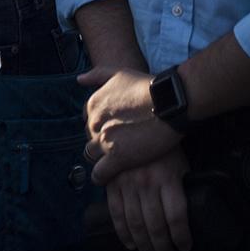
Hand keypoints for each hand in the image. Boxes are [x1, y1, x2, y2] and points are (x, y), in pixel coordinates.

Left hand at [81, 64, 183, 182]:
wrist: (170, 102)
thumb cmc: (149, 87)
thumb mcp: (119, 73)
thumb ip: (97, 75)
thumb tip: (79, 79)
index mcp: (93, 104)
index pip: (87, 122)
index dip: (100, 128)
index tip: (112, 132)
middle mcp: (94, 122)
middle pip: (89, 138)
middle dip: (100, 143)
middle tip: (117, 147)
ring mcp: (104, 140)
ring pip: (91, 155)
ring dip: (100, 159)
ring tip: (113, 163)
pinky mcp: (116, 157)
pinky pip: (99, 173)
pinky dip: (102, 177)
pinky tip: (109, 177)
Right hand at [104, 147, 192, 250]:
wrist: (138, 121)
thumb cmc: (165, 146)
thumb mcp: (181, 163)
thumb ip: (180, 186)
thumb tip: (185, 215)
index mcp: (169, 178)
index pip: (177, 217)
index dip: (181, 237)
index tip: (185, 248)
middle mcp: (148, 183)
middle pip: (156, 225)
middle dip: (163, 248)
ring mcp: (128, 183)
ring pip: (136, 223)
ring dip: (144, 246)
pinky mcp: (113, 183)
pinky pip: (116, 212)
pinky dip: (122, 231)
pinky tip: (131, 244)